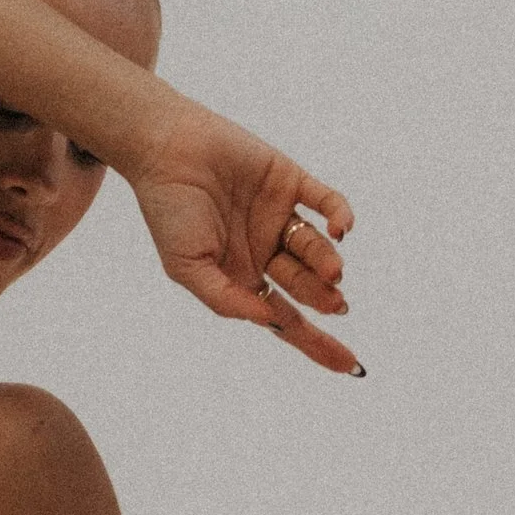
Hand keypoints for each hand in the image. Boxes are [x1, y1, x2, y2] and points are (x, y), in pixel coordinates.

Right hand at [121, 96, 361, 373]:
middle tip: (336, 303)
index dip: (316, 342)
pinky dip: (339, 214)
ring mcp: (278, 215)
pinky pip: (325, 201)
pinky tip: (340, 228)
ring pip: (316, 247)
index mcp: (241, 275)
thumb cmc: (168, 209)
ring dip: (328, 261)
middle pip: (306, 286)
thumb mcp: (186, 267)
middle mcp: (264, 249)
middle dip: (323, 298)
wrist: (165, 148)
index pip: (285, 317)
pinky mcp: (289, 181)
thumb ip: (225, 299)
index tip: (349, 366)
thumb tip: (271, 319)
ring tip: (331, 270)